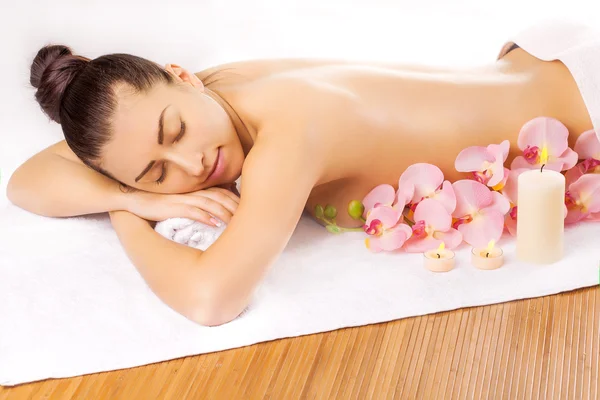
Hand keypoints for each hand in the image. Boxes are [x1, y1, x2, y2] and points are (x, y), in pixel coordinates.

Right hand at [123, 185, 239, 226]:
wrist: (135, 200)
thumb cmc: (160, 203)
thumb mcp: (182, 202)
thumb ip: (199, 203)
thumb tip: (216, 214)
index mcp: (196, 190)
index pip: (223, 192)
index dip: (237, 200)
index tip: (250, 210)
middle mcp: (192, 192)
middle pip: (220, 197)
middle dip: (235, 207)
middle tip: (249, 218)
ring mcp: (183, 198)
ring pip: (209, 203)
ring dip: (224, 212)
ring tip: (236, 222)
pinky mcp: (172, 206)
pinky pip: (192, 210)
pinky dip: (205, 216)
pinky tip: (215, 223)